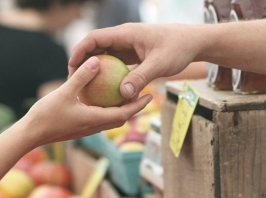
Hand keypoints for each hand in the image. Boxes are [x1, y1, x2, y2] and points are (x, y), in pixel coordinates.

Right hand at [24, 56, 152, 147]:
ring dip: (121, 109)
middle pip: (121, 118)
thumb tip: (97, 61)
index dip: (138, 105)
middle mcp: (94, 127)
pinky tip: (102, 98)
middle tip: (144, 94)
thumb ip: (81, 77)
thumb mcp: (64, 92)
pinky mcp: (80, 128)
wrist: (31, 134)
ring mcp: (87, 129)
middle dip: (134, 108)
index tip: (150, 95)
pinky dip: (107, 109)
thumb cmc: (46, 115)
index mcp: (95, 120)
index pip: (124, 114)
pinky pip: (99, 118)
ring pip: (110, 120)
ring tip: (127, 95)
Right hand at [68, 23, 201, 99]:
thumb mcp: (159, 64)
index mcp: (126, 34)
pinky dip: (109, 75)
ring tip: (85, 87)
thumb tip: (123, 95)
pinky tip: (105, 91)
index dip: (80, 51)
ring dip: (95, 69)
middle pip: (96, 47)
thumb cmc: (178, 49)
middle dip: (83, 62)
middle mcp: (124, 38)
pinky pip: (116, 64)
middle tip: (73, 80)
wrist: (193, 42)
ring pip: (105, 56)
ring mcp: (129, 46)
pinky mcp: (134, 55)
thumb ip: (140, 78)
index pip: (95, 38)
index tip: (71, 67)